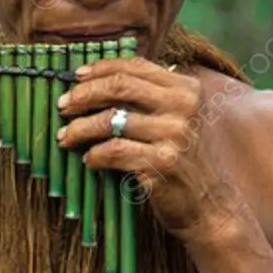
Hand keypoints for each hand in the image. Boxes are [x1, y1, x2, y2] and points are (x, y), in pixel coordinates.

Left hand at [56, 56, 243, 242]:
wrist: (209, 206)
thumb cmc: (183, 160)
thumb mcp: (176, 119)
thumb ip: (149, 97)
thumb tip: (94, 80)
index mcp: (186, 89)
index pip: (135, 66)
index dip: (100, 69)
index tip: (76, 77)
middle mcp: (184, 107)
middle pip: (120, 86)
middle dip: (84, 94)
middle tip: (63, 106)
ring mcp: (175, 135)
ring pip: (110, 121)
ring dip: (79, 129)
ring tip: (65, 137)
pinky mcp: (163, 163)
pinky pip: (114, 152)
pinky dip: (95, 155)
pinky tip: (89, 160)